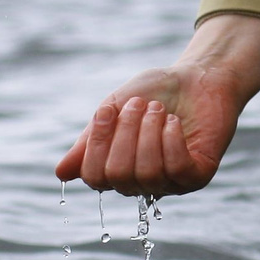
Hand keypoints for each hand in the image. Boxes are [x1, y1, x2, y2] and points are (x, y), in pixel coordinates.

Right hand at [54, 14, 259, 196]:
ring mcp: (171, 183)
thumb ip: (90, 140)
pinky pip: (176, 168)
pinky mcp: (198, 176)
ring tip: (159, 110)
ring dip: (150, 132)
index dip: (98, 144)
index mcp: (119, 169)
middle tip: (140, 105)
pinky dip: (171, 140)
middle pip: (119, 175)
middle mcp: (142, 183)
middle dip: (127, 133)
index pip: (95, 177)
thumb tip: (62, 173)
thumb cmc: (156, 93)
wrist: (198, 76)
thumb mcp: (114, 110)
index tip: (108, 110)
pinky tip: (173, 122)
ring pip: (147, 172)